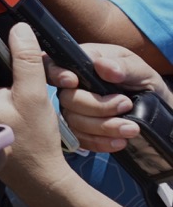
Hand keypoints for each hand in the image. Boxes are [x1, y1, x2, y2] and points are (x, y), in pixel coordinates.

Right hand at [54, 43, 172, 153]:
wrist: (153, 105)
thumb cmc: (141, 80)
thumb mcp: (138, 68)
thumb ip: (122, 65)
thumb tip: (102, 66)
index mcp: (79, 64)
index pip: (52, 65)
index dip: (56, 74)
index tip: (72, 81)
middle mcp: (71, 88)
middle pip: (66, 98)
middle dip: (96, 106)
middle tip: (125, 104)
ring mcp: (74, 111)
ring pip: (74, 121)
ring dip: (103, 127)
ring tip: (131, 128)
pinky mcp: (81, 131)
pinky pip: (81, 140)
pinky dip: (100, 143)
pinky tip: (119, 142)